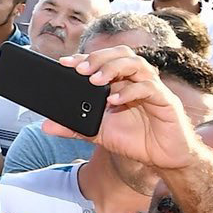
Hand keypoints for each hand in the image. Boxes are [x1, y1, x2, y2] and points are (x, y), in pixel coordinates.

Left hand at [51, 47, 197, 170]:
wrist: (165, 158)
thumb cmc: (137, 140)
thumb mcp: (99, 133)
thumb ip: (74, 128)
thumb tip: (46, 125)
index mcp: (122, 82)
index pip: (103, 61)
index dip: (84, 58)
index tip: (64, 63)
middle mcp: (137, 80)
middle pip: (121, 54)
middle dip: (98, 58)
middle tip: (80, 69)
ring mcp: (153, 88)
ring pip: (136, 64)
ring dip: (113, 68)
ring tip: (94, 81)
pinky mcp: (166, 101)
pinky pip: (149, 88)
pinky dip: (130, 92)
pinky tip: (114, 101)